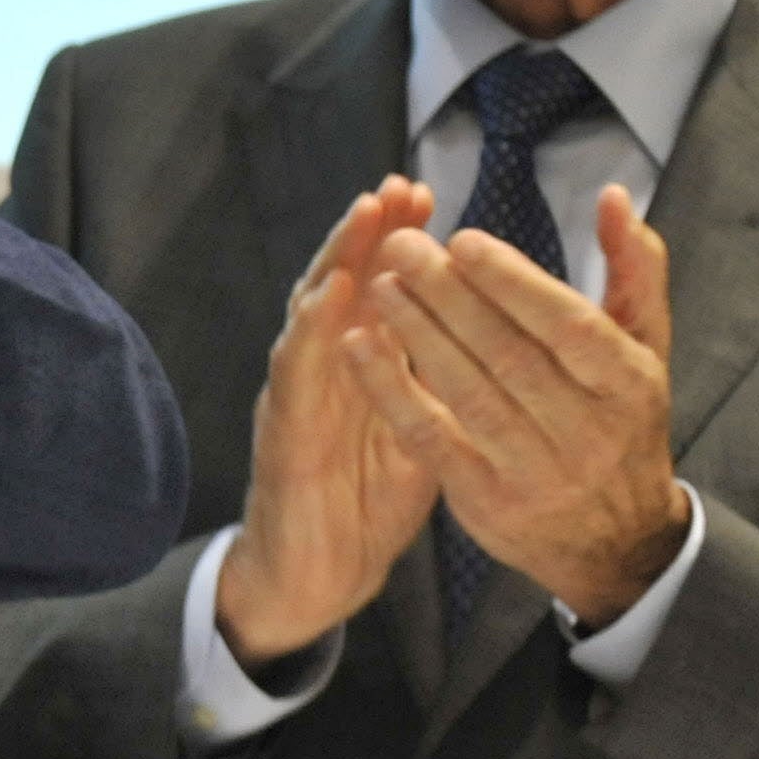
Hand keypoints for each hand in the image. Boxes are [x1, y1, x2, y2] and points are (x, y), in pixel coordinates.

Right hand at [215, 178, 442, 665]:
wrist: (315, 574)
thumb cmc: (364, 503)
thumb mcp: (415, 431)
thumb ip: (430, 381)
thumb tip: (476, 336)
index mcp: (358, 367)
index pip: (378, 289)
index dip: (398, 243)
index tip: (430, 197)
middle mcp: (322, 369)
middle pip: (343, 284)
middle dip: (368, 232)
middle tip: (400, 185)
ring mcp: (297, 394)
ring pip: (312, 312)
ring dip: (337, 260)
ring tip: (364, 216)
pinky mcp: (281, 431)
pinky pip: (294, 374)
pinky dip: (308, 331)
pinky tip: (326, 299)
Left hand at [341, 185, 685, 626]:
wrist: (617, 541)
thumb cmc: (622, 419)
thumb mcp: (645, 348)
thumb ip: (635, 270)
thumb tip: (612, 195)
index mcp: (629, 385)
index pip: (570, 327)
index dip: (514, 283)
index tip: (462, 239)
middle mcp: (588, 432)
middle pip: (510, 356)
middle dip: (450, 297)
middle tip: (401, 247)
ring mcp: (536, 472)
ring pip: (469, 394)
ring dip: (417, 335)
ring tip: (379, 284)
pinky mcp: (486, 501)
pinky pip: (431, 438)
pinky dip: (392, 390)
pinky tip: (358, 346)